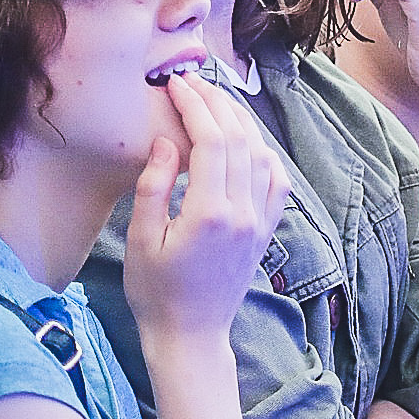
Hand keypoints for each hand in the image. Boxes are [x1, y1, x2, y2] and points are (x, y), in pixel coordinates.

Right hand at [123, 76, 288, 344]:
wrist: (191, 336)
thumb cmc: (156, 292)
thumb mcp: (140, 240)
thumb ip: (153, 186)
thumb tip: (166, 140)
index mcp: (210, 213)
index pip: (211, 141)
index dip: (194, 106)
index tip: (175, 84)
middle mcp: (244, 213)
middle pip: (239, 139)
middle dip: (216, 103)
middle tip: (193, 82)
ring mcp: (260, 222)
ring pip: (262, 154)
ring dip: (241, 121)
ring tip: (216, 100)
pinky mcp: (266, 231)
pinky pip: (277, 181)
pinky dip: (264, 152)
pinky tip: (248, 140)